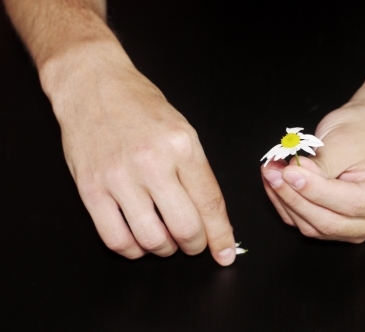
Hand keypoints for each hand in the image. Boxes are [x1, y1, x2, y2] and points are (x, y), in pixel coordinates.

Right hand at [52, 51, 234, 263]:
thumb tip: (210, 216)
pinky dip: (133, 250)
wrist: (94, 85)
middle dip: (196, 245)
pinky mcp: (90, 188)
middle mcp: (152, 163)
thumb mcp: (183, 130)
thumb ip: (198, 173)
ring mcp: (119, 177)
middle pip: (185, 227)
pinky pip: (115, 238)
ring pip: (152, 239)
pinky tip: (140, 241)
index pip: (210, 203)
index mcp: (182, 146)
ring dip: (166, 249)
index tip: (225, 253)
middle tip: (194, 243)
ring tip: (167, 240)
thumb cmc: (142, 107)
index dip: (221, 236)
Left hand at [261, 105, 364, 242]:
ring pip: (313, 227)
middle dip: (295, 197)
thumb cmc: (363, 133)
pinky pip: (305, 224)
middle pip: (330, 222)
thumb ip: (321, 167)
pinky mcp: (336, 230)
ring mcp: (358, 230)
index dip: (316, 191)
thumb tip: (292, 178)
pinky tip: (274, 183)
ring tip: (270, 172)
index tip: (289, 172)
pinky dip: (286, 204)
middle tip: (272, 171)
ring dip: (286, 201)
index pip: (350, 204)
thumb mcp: (344, 143)